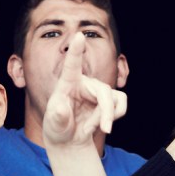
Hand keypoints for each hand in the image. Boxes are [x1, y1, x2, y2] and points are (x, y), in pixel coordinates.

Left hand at [42, 32, 127, 148]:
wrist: (69, 139)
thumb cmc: (58, 127)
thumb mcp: (53, 125)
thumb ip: (57, 116)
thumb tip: (61, 109)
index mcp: (68, 83)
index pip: (72, 64)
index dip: (76, 50)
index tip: (79, 35)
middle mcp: (84, 82)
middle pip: (104, 91)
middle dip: (106, 112)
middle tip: (105, 130)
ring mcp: (98, 90)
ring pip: (115, 99)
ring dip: (109, 117)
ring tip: (93, 128)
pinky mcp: (109, 99)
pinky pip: (121, 105)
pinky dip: (114, 118)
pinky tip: (101, 125)